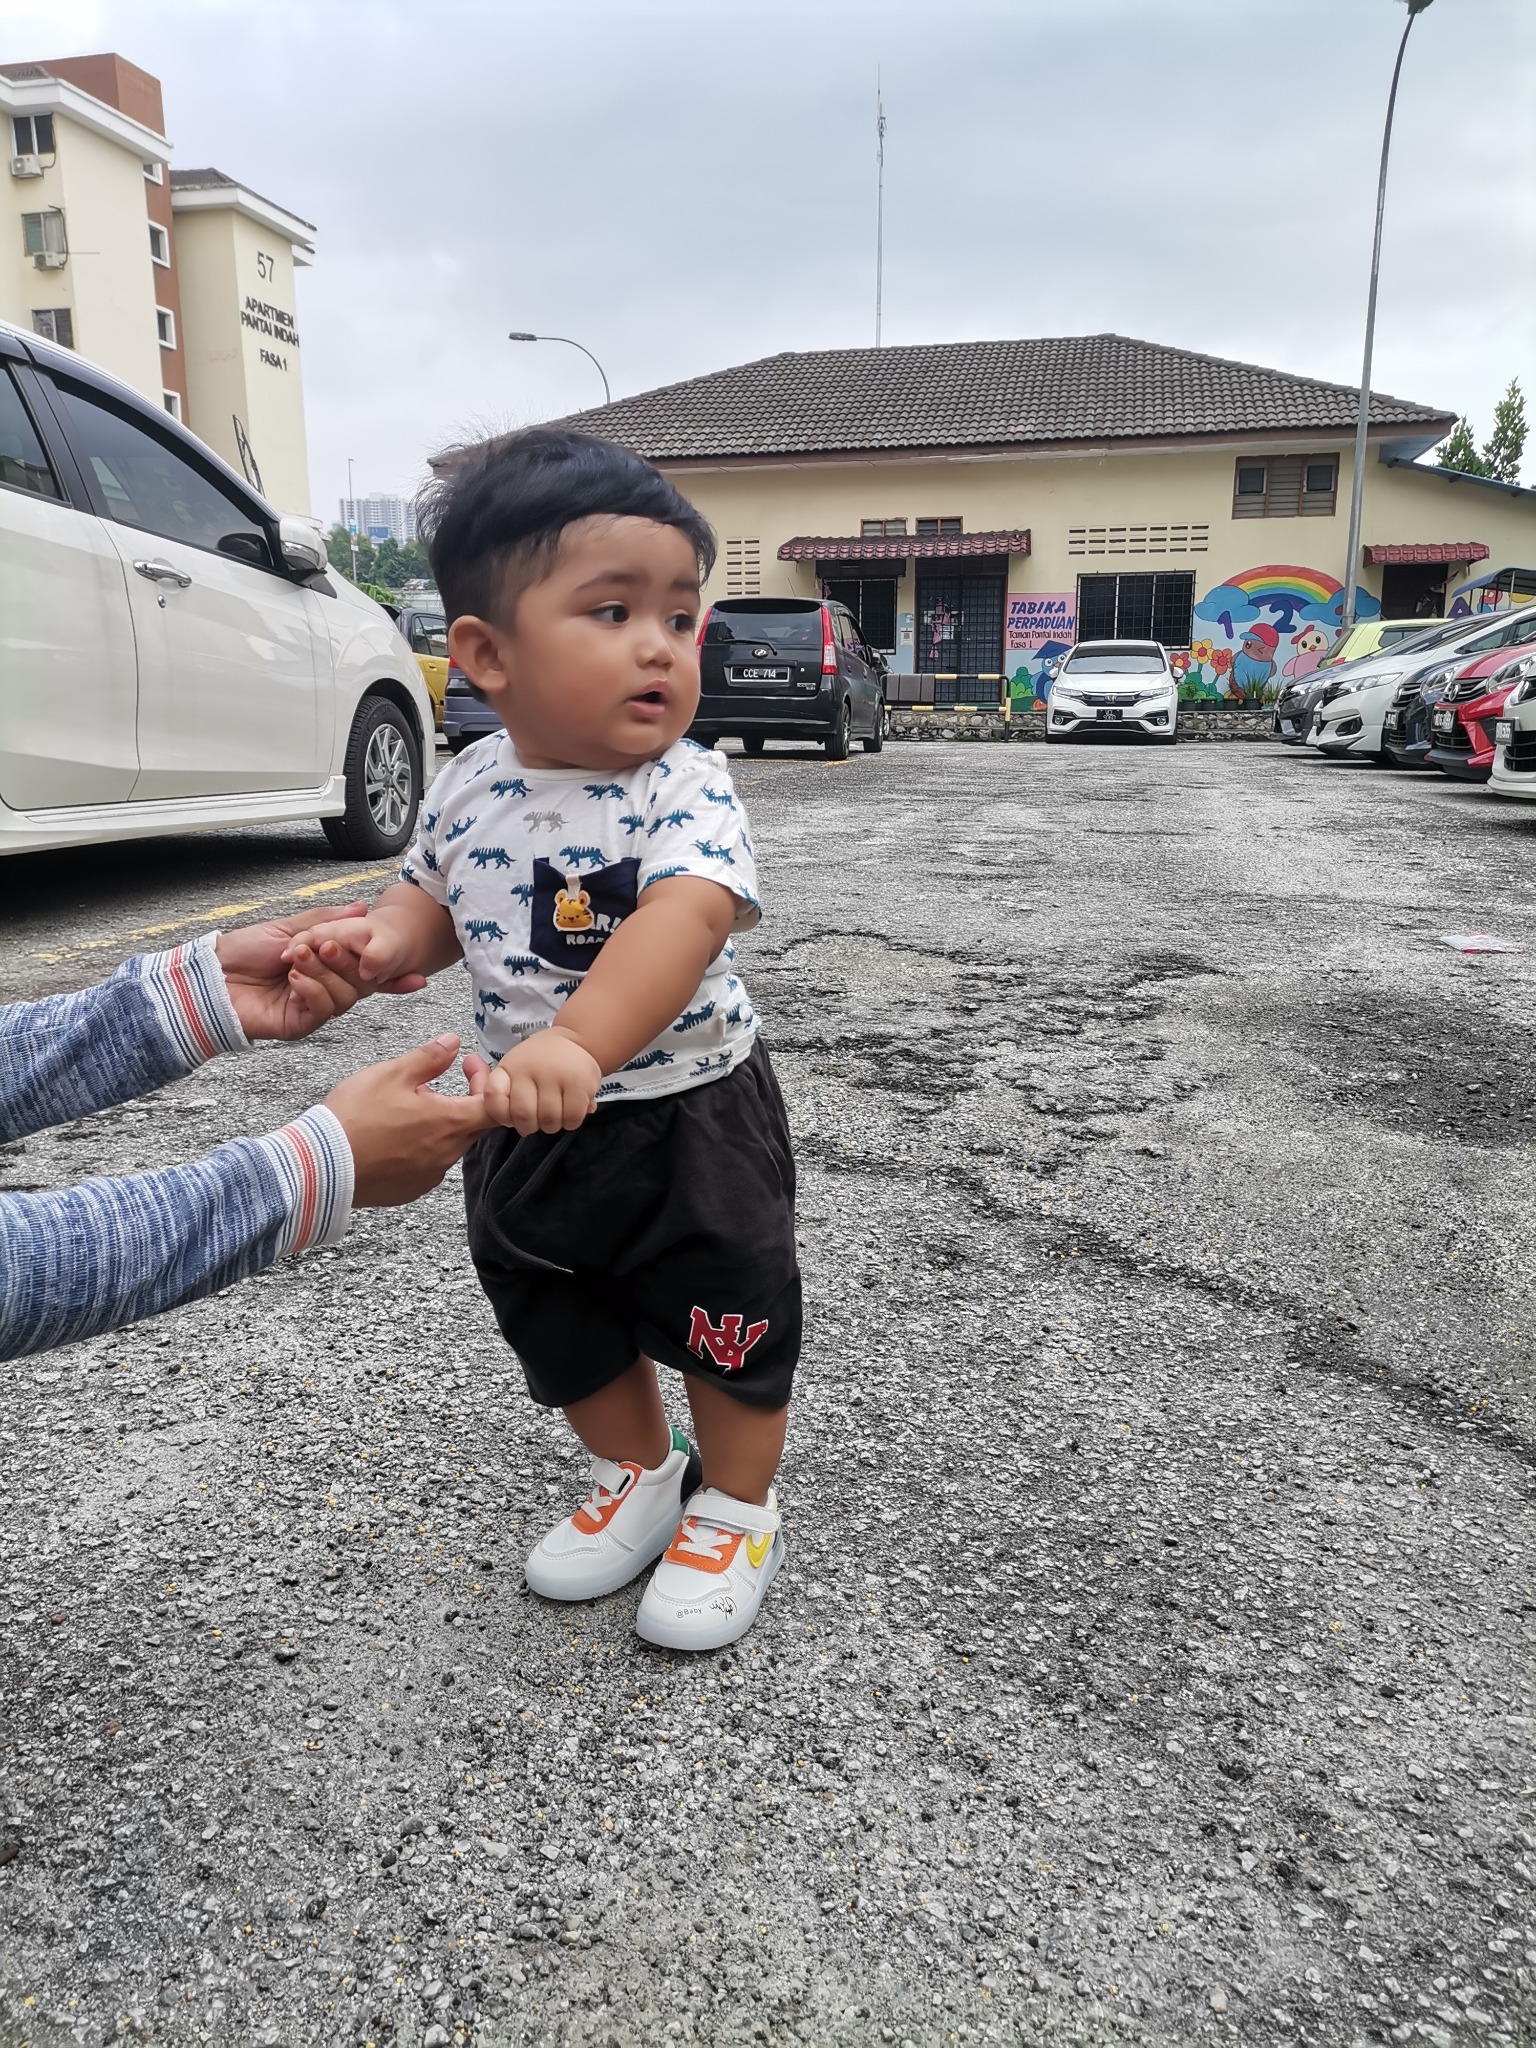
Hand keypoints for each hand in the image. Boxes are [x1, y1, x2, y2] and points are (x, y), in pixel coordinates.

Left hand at [217, 904, 426, 1041]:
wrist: (210, 977)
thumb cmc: (242, 952)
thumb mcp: (289, 927)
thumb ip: (327, 922)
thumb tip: (360, 908)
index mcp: (327, 967)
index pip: (368, 972)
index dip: (392, 975)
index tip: (416, 974)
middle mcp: (326, 989)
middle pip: (363, 983)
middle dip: (351, 961)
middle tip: (329, 944)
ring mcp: (314, 1008)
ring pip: (346, 996)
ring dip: (324, 972)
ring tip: (298, 957)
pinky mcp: (300, 1024)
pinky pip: (323, 1009)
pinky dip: (313, 990)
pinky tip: (294, 978)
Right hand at [322, 1035, 495, 1205]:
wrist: (320, 1166)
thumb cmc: (355, 1118)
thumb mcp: (392, 1074)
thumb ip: (429, 1057)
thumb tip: (453, 1043)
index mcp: (449, 1124)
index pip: (494, 1105)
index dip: (488, 1081)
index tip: (468, 1066)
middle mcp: (446, 1154)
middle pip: (473, 1125)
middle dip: (466, 1099)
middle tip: (445, 1079)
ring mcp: (429, 1175)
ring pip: (449, 1144)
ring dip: (442, 1123)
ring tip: (414, 1105)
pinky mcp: (410, 1190)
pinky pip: (428, 1164)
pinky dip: (423, 1146)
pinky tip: (399, 1134)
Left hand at [486, 1027, 601, 1135]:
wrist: (574, 1041)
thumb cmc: (540, 1064)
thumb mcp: (514, 1071)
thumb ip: (502, 1097)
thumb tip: (498, 1121)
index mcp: (509, 1067)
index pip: (493, 1096)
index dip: (501, 1114)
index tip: (511, 1116)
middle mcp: (530, 1068)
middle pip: (523, 1115)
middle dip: (530, 1127)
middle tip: (537, 1121)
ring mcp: (555, 1074)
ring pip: (549, 1119)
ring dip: (552, 1126)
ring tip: (555, 1116)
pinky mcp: (579, 1082)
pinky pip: (572, 1117)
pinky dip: (571, 1123)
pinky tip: (570, 1114)